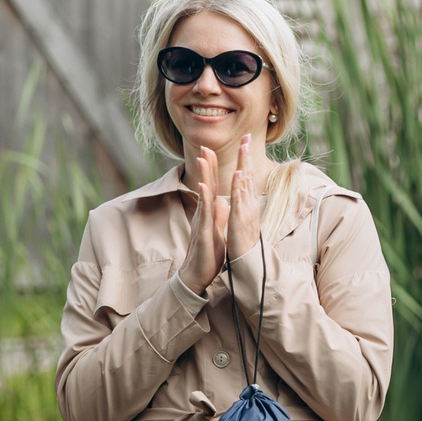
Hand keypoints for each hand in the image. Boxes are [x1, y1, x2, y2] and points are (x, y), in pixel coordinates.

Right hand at [180, 140, 225, 292]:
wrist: (198, 274)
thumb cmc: (208, 254)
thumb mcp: (216, 230)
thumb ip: (218, 216)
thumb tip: (223, 202)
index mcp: (209, 213)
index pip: (212, 186)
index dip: (213, 169)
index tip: (212, 151)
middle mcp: (204, 213)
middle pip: (206, 184)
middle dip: (206, 165)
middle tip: (205, 146)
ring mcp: (202, 221)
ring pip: (204, 194)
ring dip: (204, 175)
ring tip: (203, 158)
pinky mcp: (202, 231)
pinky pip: (204, 212)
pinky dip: (204, 198)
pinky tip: (203, 185)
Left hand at [224, 132, 263, 261]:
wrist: (247, 265)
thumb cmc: (243, 245)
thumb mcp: (240, 221)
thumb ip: (239, 206)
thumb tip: (238, 195)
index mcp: (247, 204)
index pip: (246, 177)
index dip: (245, 159)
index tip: (244, 142)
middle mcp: (249, 204)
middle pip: (249, 174)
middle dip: (247, 154)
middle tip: (247, 135)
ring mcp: (246, 210)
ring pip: (246, 182)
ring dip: (245, 163)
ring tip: (244, 146)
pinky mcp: (241, 219)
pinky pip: (240, 199)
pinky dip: (240, 185)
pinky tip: (240, 172)